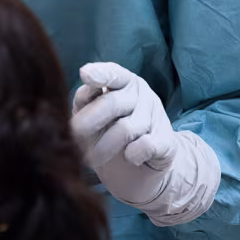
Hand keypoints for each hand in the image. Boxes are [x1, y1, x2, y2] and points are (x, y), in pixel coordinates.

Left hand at [71, 62, 219, 224]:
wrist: (144, 166)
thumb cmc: (110, 131)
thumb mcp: (94, 113)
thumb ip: (86, 100)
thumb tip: (81, 98)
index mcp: (122, 81)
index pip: (112, 73)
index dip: (99, 73)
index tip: (85, 74)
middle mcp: (140, 93)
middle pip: (111, 104)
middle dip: (88, 123)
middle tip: (73, 139)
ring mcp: (155, 115)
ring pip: (125, 129)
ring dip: (104, 148)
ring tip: (92, 159)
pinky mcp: (166, 140)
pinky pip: (145, 146)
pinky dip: (133, 154)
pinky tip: (129, 157)